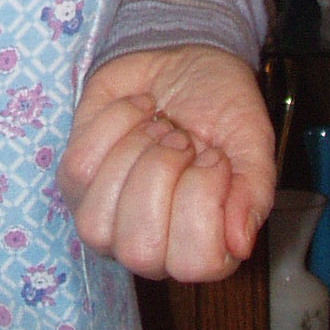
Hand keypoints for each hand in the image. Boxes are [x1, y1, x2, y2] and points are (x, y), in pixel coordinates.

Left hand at [57, 45, 274, 282]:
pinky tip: (139, 110)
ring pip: (95, 220)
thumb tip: (239, 243)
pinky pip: (78, 167)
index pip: (193, 264)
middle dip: (162, 175)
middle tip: (181, 139)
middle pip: (139, 249)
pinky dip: (113, 124)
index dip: (202, 202)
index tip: (215, 158)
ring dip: (133, 155)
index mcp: (199, 250)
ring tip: (160, 127)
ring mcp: (106, 217)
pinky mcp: (75, 178)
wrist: (187, 65)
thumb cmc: (223, 114)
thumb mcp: (253, 146)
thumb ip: (253, 194)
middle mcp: (148, 247)